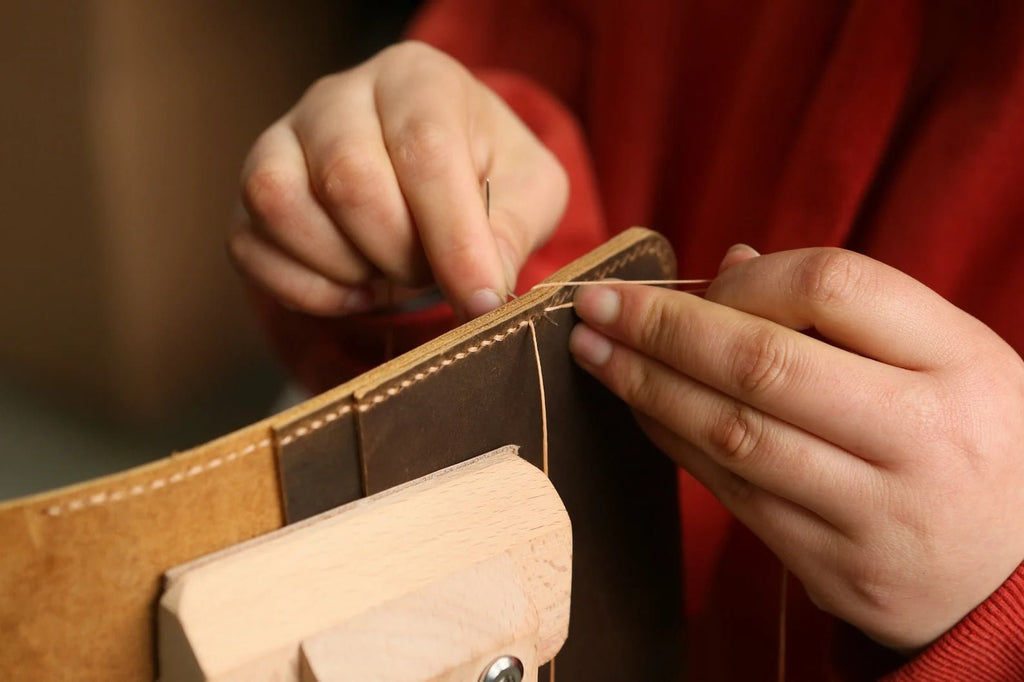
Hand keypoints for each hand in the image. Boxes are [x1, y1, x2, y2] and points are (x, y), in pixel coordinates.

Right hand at [229, 41, 567, 319]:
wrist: (429, 170)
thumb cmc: (484, 172)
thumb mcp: (529, 191)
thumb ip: (514, 231)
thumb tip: (480, 289)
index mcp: (417, 80)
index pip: (425, 151)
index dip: (453, 238)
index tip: (479, 300)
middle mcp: (339, 96)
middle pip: (348, 181)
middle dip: (399, 254)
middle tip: (428, 271)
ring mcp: (282, 139)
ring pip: (281, 206)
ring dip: (345, 269)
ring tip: (387, 274)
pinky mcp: (250, 191)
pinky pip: (250, 246)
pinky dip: (306, 290)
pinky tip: (352, 289)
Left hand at [568, 245, 1023, 650]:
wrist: (1020, 580)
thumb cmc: (973, 443)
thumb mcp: (952, 359)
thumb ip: (853, 309)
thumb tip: (733, 262)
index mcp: (963, 364)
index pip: (834, 286)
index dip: (745, 278)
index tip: (692, 281)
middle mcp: (922, 439)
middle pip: (763, 363)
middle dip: (662, 330)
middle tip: (597, 306)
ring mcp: (876, 513)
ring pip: (733, 435)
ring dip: (648, 388)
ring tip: (595, 354)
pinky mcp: (834, 568)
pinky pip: (733, 493)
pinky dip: (675, 443)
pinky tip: (641, 409)